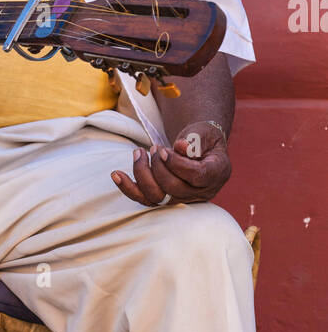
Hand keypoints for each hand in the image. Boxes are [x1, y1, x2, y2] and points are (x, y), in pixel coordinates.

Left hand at [111, 121, 230, 206]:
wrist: (199, 148)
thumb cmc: (202, 138)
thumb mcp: (204, 132)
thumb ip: (196, 138)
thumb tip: (181, 146)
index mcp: (216, 173)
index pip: (196, 176)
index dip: (177, 164)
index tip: (163, 150)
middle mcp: (201, 191)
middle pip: (174, 188)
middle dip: (157, 167)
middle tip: (153, 147)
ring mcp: (183, 198)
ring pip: (157, 197)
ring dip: (142, 174)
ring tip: (139, 152)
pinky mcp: (166, 199)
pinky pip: (144, 199)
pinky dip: (128, 188)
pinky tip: (116, 174)